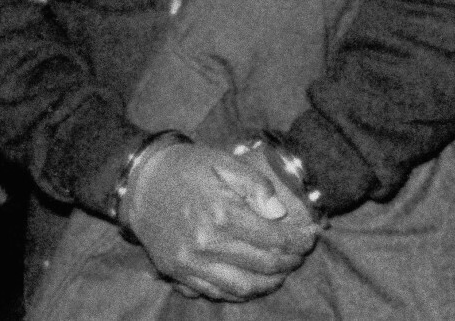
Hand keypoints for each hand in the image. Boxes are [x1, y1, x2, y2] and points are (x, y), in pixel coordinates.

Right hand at [123, 140, 316, 300]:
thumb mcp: (223, 162)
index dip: (298, 240)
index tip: (311, 236)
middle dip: (289, 261)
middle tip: (300, 254)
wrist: (142, 182)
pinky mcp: (179, 272)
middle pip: (263, 265)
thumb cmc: (187, 168)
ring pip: (242, 287)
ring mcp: (192, 262)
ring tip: (281, 272)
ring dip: (268, 283)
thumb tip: (279, 212)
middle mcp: (208, 243)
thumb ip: (255, 186)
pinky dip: (240, 292)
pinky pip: (216, 293)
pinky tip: (252, 281)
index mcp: (222, 212)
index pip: (274, 238)